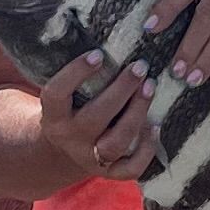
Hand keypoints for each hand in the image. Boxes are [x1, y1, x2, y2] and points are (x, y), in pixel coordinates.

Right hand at [36, 53, 157, 185]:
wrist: (60, 154)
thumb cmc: (69, 109)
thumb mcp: (62, 96)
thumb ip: (77, 75)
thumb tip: (108, 35)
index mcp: (53, 116)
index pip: (56, 94)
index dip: (75, 73)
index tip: (98, 54)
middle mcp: (70, 139)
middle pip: (95, 117)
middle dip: (121, 90)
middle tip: (140, 66)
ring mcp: (90, 159)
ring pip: (116, 142)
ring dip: (137, 114)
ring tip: (150, 87)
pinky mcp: (108, 173)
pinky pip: (130, 169)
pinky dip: (146, 150)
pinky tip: (156, 126)